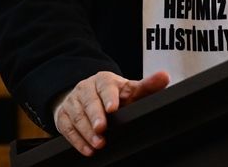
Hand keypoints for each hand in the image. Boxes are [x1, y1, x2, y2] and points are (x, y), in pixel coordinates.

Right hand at [54, 70, 169, 155]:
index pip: (105, 86)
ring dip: (86, 131)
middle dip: (95, 116)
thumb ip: (148, 85)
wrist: (86, 95)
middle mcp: (86, 88)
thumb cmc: (113, 94)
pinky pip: (67, 128)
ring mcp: (73, 101)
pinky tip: (87, 149)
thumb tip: (164, 77)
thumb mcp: (130, 89)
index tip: (113, 108)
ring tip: (98, 144)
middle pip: (89, 101)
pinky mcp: (63, 116)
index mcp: (104, 80)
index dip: (108, 96)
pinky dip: (77, 140)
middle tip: (102, 129)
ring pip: (77, 116)